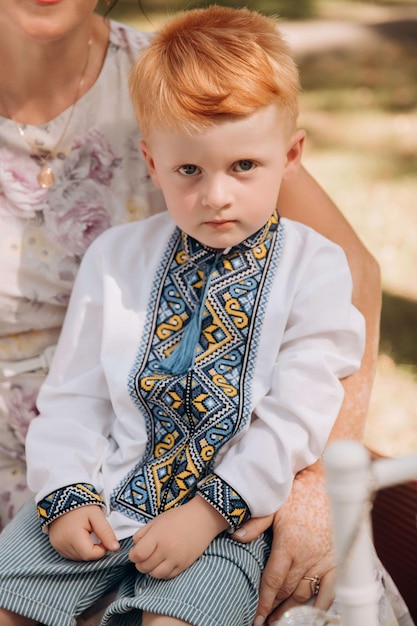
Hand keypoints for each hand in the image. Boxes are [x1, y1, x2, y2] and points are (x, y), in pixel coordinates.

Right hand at [48, 505, 119, 560]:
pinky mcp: (55, 545)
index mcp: (73, 536)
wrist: (63, 496)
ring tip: (86, 532)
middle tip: (94, 532)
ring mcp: (57, 546)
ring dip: (86, 549)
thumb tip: (115, 548)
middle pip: (84, 557)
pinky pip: (70, 554)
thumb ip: (106, 532)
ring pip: (78, 557)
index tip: (103, 538)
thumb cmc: (81, 504)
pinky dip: (78, 549)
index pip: (90, 555)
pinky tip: (79, 536)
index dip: (101, 549)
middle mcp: (62, 544)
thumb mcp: (96, 515)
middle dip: (94, 549)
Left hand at [129, 495, 228, 578]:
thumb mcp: (157, 520)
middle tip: (143, 556)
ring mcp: (176, 559)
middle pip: (144, 567)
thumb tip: (135, 547)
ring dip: (150, 570)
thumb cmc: (178, 517)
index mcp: (158, 536)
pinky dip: (162, 572)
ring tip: (153, 561)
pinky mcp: (184, 565)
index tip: (135, 551)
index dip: (132, 555)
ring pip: (155, 575)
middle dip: (140, 563)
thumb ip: (142, 533)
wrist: (202, 519)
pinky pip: (168, 576)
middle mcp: (166, 549)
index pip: (138, 555)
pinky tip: (163, 563)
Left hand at [232, 461, 335, 624]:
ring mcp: (325, 559)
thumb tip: (236, 536)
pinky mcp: (337, 559)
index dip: (264, 602)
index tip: (257, 618)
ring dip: (293, 608)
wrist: (326, 482)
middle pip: (288, 590)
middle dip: (275, 607)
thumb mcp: (273, 504)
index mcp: (289, 543)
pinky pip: (330, 589)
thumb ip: (255, 523)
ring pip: (306, 593)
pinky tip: (312, 613)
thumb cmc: (297, 492)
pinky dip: (320, 604)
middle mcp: (307, 555)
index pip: (273, 581)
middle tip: (265, 620)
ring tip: (281, 619)